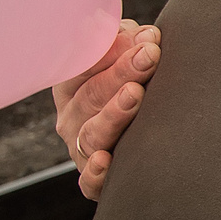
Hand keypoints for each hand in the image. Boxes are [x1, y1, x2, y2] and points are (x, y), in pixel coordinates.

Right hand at [54, 21, 159, 198]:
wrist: (142, 136)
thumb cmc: (131, 82)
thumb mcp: (126, 56)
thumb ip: (132, 44)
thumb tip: (148, 37)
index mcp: (72, 84)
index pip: (84, 64)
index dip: (112, 50)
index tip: (145, 39)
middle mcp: (71, 117)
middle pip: (91, 95)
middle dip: (121, 73)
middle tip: (149, 57)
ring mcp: (80, 149)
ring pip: (92, 133)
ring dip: (113, 113)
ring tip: (135, 94)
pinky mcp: (93, 179)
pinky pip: (88, 181)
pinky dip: (94, 173)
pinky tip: (106, 161)